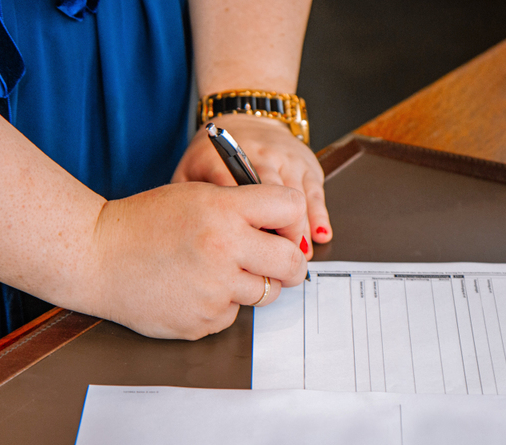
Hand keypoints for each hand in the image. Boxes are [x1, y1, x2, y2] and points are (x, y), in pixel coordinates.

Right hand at [86, 182, 307, 339]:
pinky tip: (194, 289)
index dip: (290, 219)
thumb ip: (243, 208)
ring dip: (253, 285)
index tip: (282, 229)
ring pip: (267, 294)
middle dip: (289, 264)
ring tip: (220, 271)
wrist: (96, 256)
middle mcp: (224, 250)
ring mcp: (214, 290)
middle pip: (292, 263)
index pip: (291, 208)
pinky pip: (233, 314)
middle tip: (276, 262)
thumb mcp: (196, 196)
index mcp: (224, 211)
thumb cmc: (144, 223)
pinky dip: (221, 304)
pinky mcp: (202, 321)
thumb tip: (286, 231)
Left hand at [172, 114, 331, 258]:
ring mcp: (285, 158)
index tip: (245, 253)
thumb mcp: (189, 173)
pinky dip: (318, 215)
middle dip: (277, 231)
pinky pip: (314, 192)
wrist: (245, 120)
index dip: (243, 226)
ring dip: (299, 228)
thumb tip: (187, 239)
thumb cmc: (213, 156)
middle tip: (276, 263)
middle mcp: (258, 155)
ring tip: (297, 257)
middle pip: (270, 196)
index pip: (234, 194)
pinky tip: (319, 236)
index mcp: (224, 159)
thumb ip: (185, 201)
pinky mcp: (306, 163)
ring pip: (296, 197)